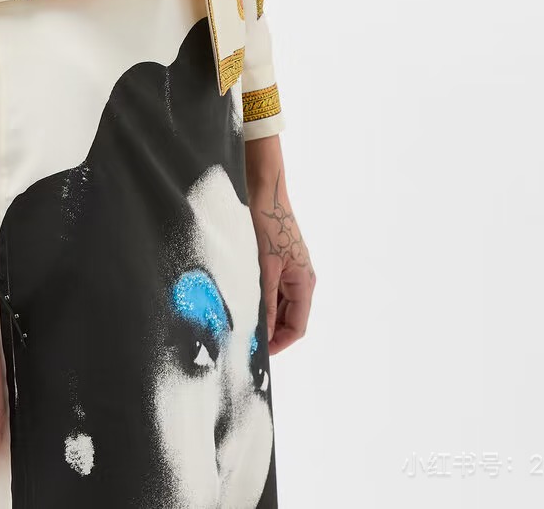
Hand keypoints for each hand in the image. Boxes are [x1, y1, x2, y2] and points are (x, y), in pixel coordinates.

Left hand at [246, 149, 315, 355]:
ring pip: (277, 304)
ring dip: (261, 314)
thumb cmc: (268, 225)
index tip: (256, 353)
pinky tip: (238, 299)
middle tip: (242, 339)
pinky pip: (269, 288)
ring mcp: (289, 269)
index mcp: (305, 283)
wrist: (263, 189)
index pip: (297, 327)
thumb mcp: (265, 268)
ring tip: (238, 321)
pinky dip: (257, 297)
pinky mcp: (276, 260)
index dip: (279, 344)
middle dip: (268, 330)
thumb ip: (264, 303)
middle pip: (288, 318)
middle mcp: (300, 278)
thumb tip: (260, 335)